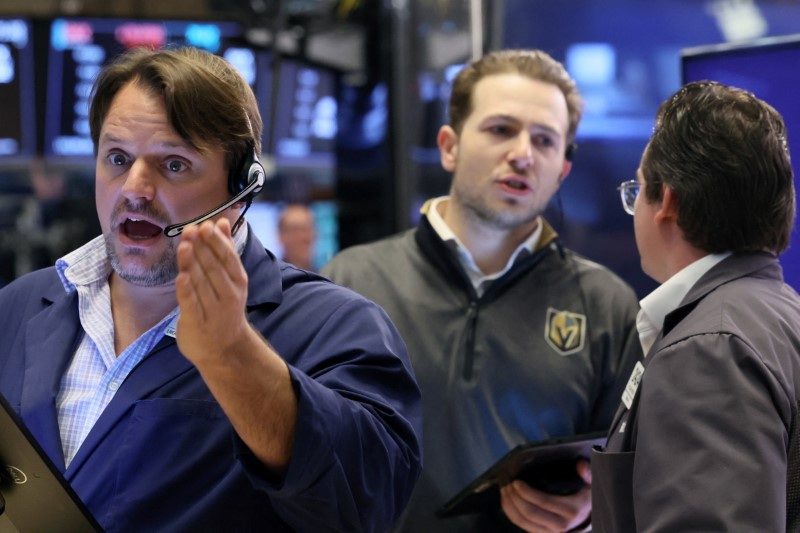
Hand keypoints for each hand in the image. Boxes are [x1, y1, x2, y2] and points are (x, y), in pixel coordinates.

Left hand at [175, 218, 250, 364]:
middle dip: (201, 248)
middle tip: (190, 230)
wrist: (225, 350)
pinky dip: (187, 290)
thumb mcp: (231, 279)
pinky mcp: (196, 323)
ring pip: (202, 283)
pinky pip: (191, 304)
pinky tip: (181, 276)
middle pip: (214, 268)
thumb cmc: (224, 307)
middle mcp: (229, 295)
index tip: (205, 225)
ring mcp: (213, 310)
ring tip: (185, 245)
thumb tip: (222, 221)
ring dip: (193, 263)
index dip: (216, 241)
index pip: (227, 257)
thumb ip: (226, 249)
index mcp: (238, 281)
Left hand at [500, 459, 591, 531]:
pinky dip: (511, 513)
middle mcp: (560, 525)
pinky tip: (507, 501)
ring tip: (504, 490)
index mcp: (571, 511)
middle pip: (530, 512)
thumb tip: (581, 465)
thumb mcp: (592, 485)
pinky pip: (522, 525)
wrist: (588, 517)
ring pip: (523, 521)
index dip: (527, 492)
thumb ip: (588, 474)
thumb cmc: (587, 498)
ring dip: (510, 505)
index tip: (516, 482)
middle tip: (507, 484)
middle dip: (515, 497)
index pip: (543, 502)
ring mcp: (550, 532)